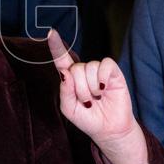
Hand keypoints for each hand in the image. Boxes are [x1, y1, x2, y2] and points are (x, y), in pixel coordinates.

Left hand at [47, 29, 147, 163]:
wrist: (108, 130)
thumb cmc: (88, 118)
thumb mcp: (69, 108)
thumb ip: (65, 91)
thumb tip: (65, 72)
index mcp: (71, 79)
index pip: (62, 59)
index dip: (56, 46)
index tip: (51, 33)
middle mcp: (84, 72)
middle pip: (76, 68)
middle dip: (80, 89)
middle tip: (88, 101)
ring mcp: (98, 71)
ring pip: (90, 67)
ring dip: (92, 87)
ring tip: (97, 98)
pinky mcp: (113, 72)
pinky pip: (105, 65)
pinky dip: (102, 78)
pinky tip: (104, 89)